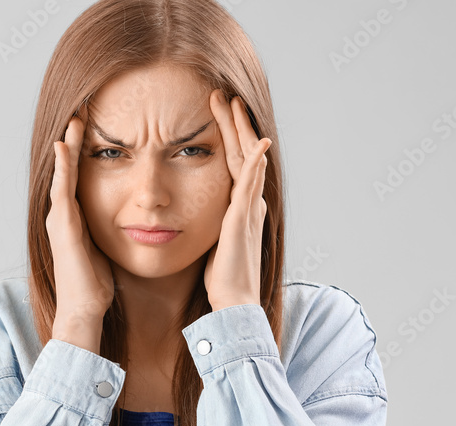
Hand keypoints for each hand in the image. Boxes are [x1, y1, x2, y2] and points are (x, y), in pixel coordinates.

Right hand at [47, 113, 114, 326]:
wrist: (84, 310)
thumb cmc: (97, 286)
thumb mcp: (107, 249)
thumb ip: (113, 231)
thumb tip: (135, 221)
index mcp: (75, 219)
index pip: (79, 178)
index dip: (85, 153)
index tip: (95, 129)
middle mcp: (63, 216)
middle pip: (68, 170)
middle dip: (73, 141)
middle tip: (80, 111)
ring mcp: (60, 220)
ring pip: (63, 174)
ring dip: (67, 145)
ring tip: (73, 118)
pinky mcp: (62, 227)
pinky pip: (63, 190)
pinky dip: (63, 167)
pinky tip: (65, 146)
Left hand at [204, 90, 271, 311]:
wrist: (235, 299)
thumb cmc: (223, 277)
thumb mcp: (214, 240)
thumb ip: (212, 222)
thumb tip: (197, 213)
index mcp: (240, 206)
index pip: (234, 162)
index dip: (228, 136)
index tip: (219, 113)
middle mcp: (249, 203)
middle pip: (241, 153)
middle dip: (233, 123)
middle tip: (225, 95)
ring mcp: (248, 208)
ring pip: (247, 159)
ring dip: (241, 130)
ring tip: (234, 103)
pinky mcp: (243, 218)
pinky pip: (251, 183)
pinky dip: (255, 162)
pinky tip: (258, 143)